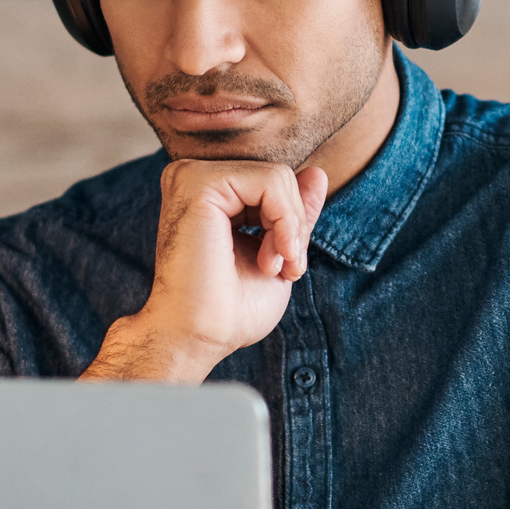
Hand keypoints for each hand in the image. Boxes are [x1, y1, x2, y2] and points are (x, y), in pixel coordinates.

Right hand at [83, 160, 329, 382]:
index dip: (293, 225)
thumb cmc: (232, 308)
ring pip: (278, 177)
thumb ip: (293, 213)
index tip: (287, 268)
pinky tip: (270, 258)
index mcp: (208, 194)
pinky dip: (285, 222)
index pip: (274, 185)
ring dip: (290, 229)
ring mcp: (192, 175)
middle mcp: (194, 177)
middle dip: (294, 227)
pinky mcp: (198, 181)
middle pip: (279, 176)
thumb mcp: (278, 252)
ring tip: (273, 267)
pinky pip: (271, 181)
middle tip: (283, 269)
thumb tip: (317, 173)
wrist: (198, 336)